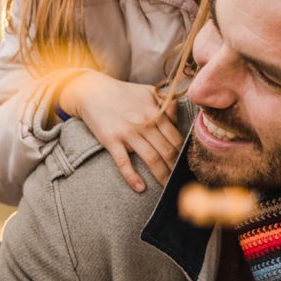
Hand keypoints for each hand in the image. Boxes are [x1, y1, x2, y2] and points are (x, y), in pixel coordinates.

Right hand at [60, 72, 180, 191]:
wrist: (93, 91)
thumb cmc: (123, 93)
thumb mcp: (148, 92)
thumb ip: (166, 104)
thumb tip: (178, 117)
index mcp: (156, 113)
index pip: (177, 139)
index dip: (184, 155)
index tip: (186, 165)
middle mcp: (145, 123)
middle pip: (167, 151)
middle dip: (176, 169)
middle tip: (180, 181)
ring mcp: (128, 133)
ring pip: (151, 159)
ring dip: (162, 176)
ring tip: (168, 187)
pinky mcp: (111, 140)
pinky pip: (124, 162)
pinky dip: (132, 177)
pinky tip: (141, 188)